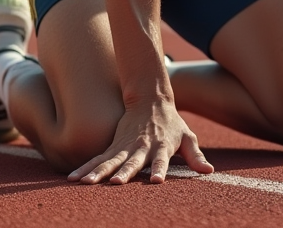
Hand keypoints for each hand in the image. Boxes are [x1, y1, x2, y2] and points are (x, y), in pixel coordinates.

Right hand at [68, 97, 213, 184]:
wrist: (150, 99)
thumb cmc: (172, 124)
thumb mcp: (188, 137)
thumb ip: (196, 156)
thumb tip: (208, 171)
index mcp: (161, 147)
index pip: (161, 160)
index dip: (159, 169)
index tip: (157, 180)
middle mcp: (141, 147)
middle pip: (132, 162)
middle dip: (124, 172)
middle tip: (116, 183)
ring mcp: (125, 146)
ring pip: (109, 160)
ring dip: (98, 172)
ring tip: (85, 183)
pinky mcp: (114, 145)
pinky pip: (98, 158)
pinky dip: (86, 167)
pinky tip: (74, 178)